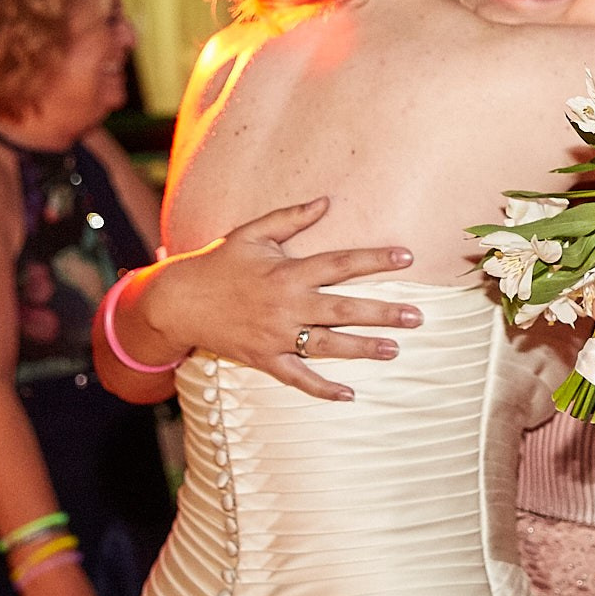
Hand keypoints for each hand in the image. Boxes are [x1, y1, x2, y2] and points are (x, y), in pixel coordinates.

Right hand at [151, 198, 422, 400]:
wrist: (177, 302)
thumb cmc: (217, 263)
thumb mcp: (251, 233)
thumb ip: (290, 217)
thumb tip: (326, 200)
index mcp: (287, 272)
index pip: (340, 264)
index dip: (374, 260)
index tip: (407, 257)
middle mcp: (286, 305)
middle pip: (343, 309)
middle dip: (382, 313)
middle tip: (417, 316)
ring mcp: (276, 335)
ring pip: (328, 345)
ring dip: (363, 348)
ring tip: (395, 349)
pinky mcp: (264, 359)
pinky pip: (298, 378)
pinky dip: (323, 389)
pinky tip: (349, 395)